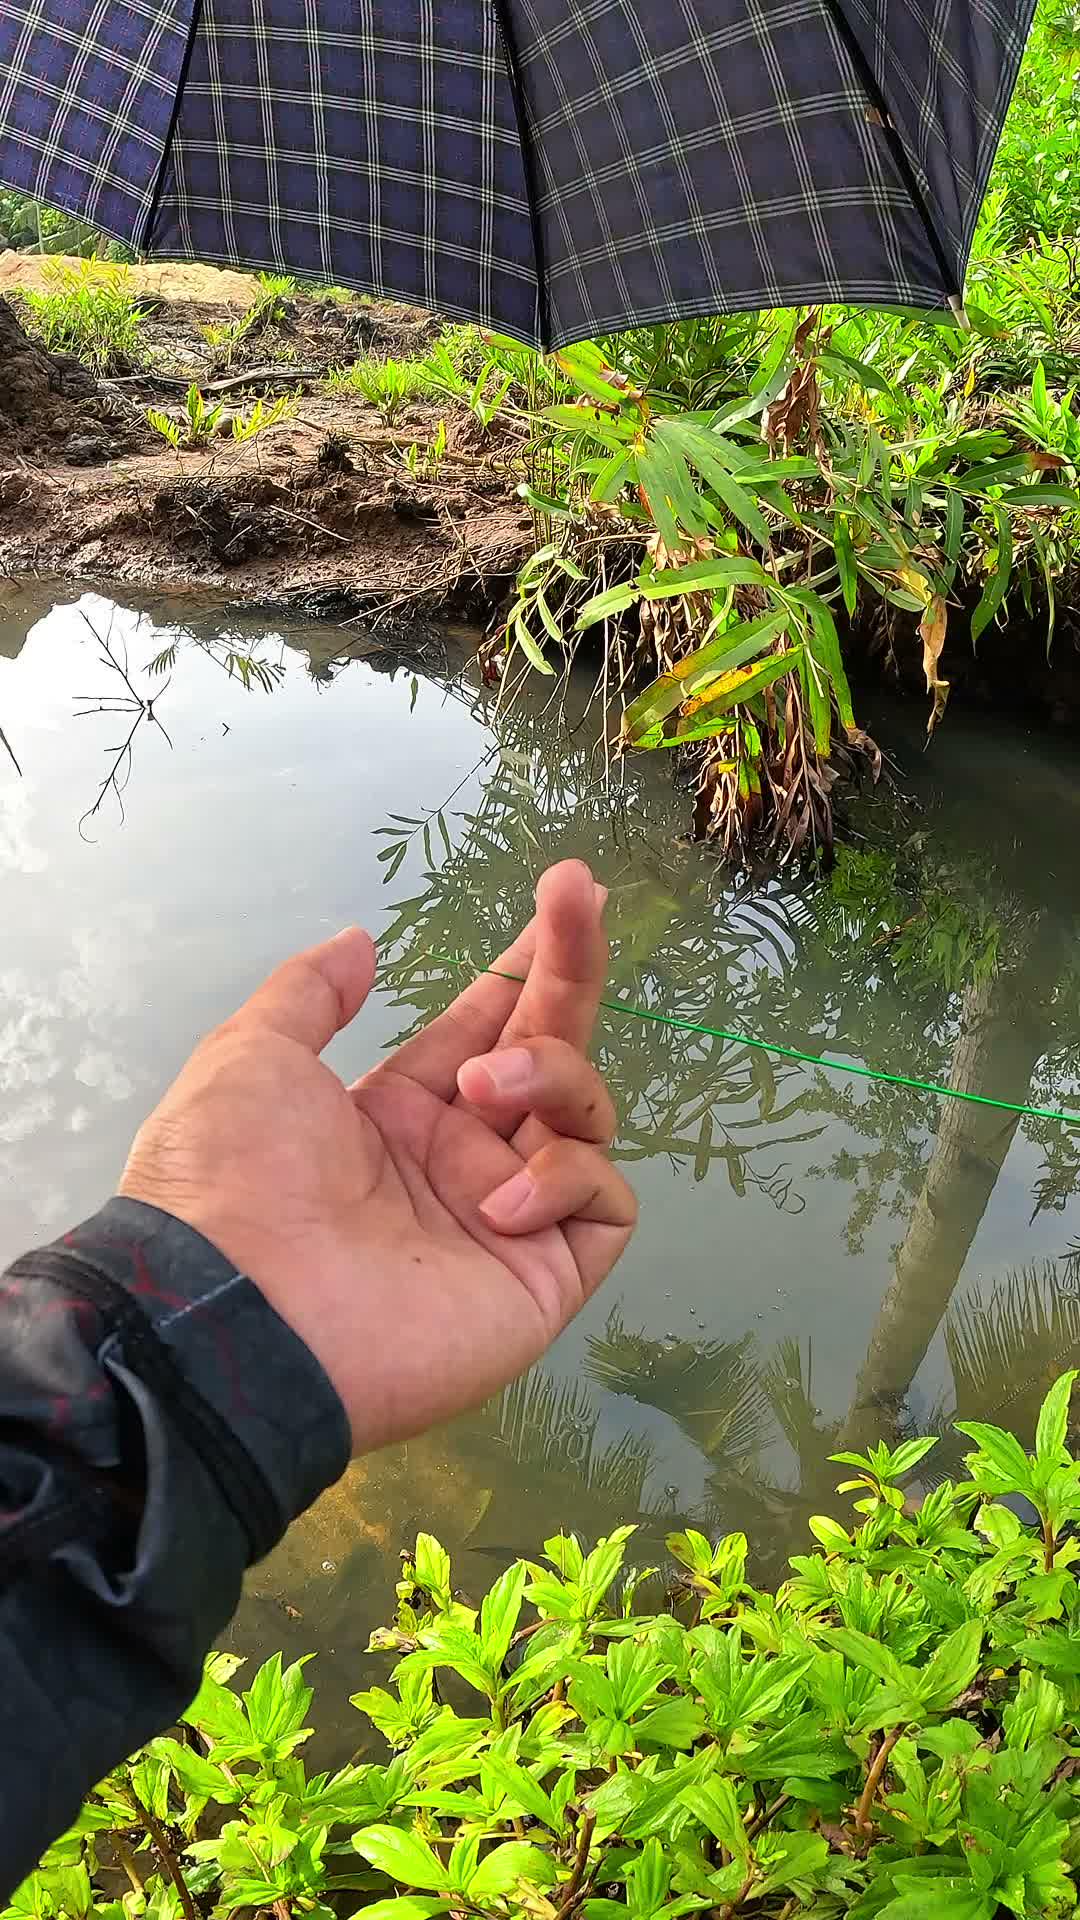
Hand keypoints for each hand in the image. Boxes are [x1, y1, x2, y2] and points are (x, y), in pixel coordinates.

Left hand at [118, 861, 635, 1450]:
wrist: (238, 1312)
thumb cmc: (233, 1178)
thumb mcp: (252, 1055)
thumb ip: (312, 992)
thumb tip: (360, 941)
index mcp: (400, 1112)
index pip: (487, 1026)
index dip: (527, 964)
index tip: (564, 895)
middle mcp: (462, 1158)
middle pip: (551, 1050)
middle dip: (570, 968)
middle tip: (581, 896)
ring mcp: (508, 1218)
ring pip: (586, 1116)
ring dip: (551, 1076)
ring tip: (487, 1087)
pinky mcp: (543, 1277)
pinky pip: (602, 1203)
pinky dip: (565, 1178)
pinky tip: (498, 1196)